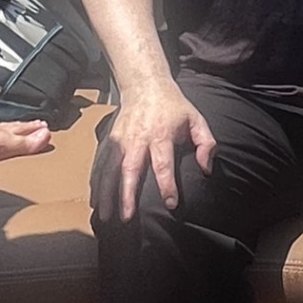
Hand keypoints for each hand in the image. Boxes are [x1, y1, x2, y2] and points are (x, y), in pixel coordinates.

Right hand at [92, 81, 215, 221]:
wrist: (144, 84)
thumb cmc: (173, 106)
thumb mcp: (196, 119)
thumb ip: (206, 144)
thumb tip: (207, 169)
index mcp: (161, 135)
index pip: (163, 164)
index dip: (167, 185)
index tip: (170, 204)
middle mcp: (137, 139)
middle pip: (130, 169)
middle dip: (127, 194)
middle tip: (127, 218)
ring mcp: (120, 140)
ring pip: (110, 169)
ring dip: (106, 193)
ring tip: (104, 216)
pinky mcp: (109, 140)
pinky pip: (100, 164)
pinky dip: (96, 183)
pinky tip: (95, 201)